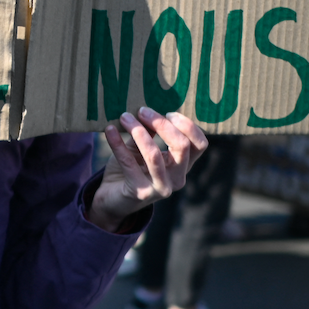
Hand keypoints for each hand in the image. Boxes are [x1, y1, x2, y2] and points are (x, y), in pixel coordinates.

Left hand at [90, 107, 208, 232]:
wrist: (112, 200)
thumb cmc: (130, 170)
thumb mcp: (141, 148)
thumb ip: (149, 132)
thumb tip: (147, 108)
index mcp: (182, 166)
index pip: (199, 144)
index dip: (186, 125)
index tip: (167, 112)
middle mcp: (177, 178)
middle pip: (182, 146)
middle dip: (162, 124)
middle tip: (141, 111)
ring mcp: (161, 188)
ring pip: (154, 155)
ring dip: (138, 132)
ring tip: (124, 117)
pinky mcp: (141, 193)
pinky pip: (128, 163)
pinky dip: (117, 143)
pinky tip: (109, 130)